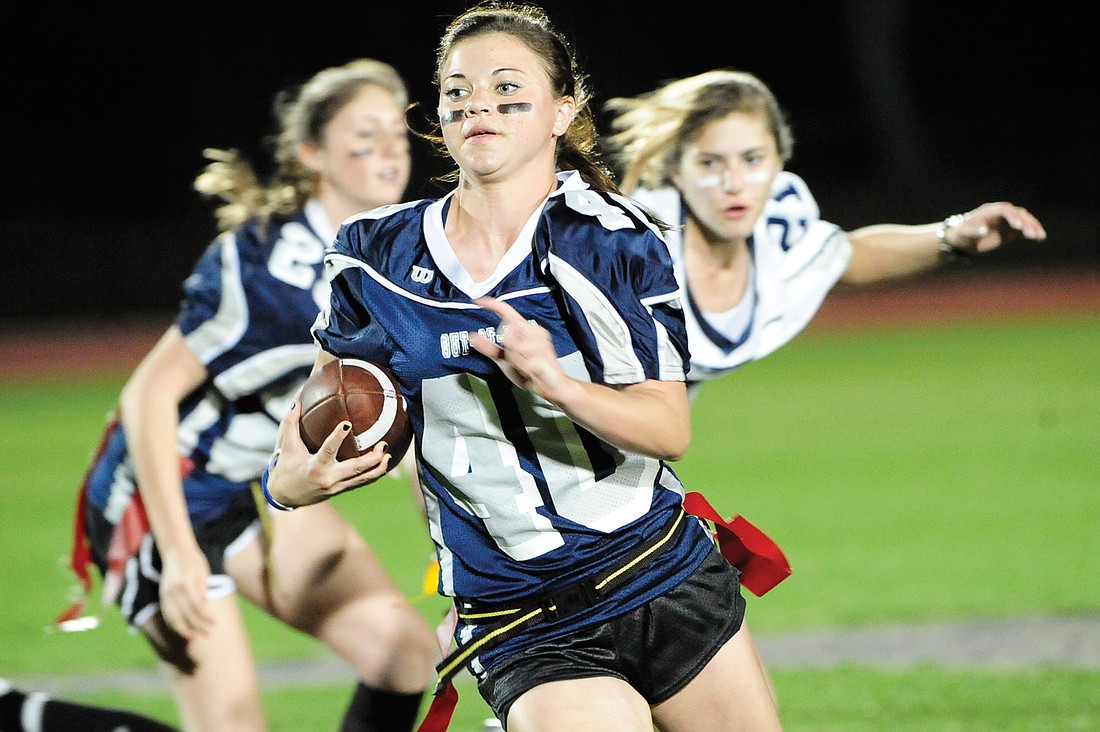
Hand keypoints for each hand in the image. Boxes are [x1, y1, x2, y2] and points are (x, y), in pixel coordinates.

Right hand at [158, 544, 214, 638]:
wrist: (176, 551)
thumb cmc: (194, 560)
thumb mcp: (203, 573)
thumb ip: (202, 591)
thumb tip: (204, 610)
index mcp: (185, 584)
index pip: (196, 607)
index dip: (205, 618)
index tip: (214, 624)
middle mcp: (173, 591)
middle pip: (185, 615)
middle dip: (197, 627)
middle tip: (208, 635)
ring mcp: (165, 594)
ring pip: (173, 618)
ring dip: (183, 630)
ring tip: (193, 639)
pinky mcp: (162, 596)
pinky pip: (167, 614)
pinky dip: (174, 624)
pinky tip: (182, 630)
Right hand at [266, 400, 392, 507]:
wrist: (285, 496)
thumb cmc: (287, 468)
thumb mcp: (287, 446)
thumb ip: (291, 423)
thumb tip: (297, 400)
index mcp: (315, 466)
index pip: (328, 450)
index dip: (338, 438)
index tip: (347, 424)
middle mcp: (328, 478)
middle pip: (355, 469)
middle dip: (372, 458)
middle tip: (384, 444)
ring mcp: (337, 486)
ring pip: (363, 479)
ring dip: (379, 468)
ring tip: (389, 454)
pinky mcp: (341, 490)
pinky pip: (361, 482)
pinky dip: (374, 474)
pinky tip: (384, 464)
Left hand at [470, 296, 568, 402]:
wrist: (552, 387)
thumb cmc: (533, 372)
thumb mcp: (505, 360)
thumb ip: (490, 349)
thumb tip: (474, 336)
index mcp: (526, 330)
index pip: (507, 311)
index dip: (492, 305)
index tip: (478, 301)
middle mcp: (535, 332)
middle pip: (506, 330)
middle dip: (506, 348)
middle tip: (516, 359)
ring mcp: (541, 344)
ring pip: (512, 346)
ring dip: (514, 360)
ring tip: (525, 366)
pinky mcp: (544, 357)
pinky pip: (522, 361)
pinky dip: (522, 368)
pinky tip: (530, 371)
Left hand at [947, 202, 1046, 253]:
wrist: (962, 240)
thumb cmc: (961, 235)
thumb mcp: (964, 234)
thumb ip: (974, 232)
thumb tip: (984, 231)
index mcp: (990, 210)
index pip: (1005, 210)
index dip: (1013, 217)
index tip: (1019, 227)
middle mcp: (1001, 213)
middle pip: (1017, 214)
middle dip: (1026, 223)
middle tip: (1032, 235)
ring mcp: (1007, 220)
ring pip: (1024, 219)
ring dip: (1032, 227)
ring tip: (1040, 237)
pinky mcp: (1010, 229)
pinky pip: (1024, 228)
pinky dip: (1032, 231)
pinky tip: (1040, 238)